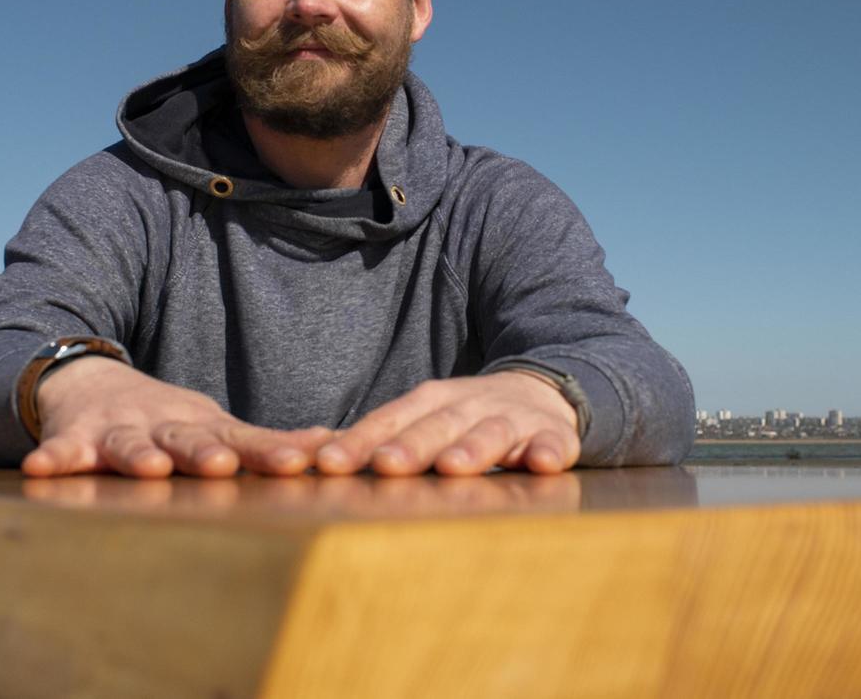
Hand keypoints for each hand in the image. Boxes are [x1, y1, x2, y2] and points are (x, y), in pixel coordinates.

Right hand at [21, 357, 332, 478]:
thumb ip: (267, 443)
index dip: (270, 452)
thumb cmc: (164, 417)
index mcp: (203, 428)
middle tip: (223, 464)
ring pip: (129, 445)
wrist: (87, 380)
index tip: (300, 463)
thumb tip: (334, 445)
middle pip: (188, 439)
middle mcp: (164, 426)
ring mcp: (118, 430)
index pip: (244, 442)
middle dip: (204, 452)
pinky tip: (41, 470)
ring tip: (148, 467)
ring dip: (138, 455)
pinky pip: (62, 451)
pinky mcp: (74, 438)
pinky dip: (54, 458)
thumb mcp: (216, 425)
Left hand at [315, 372, 579, 476]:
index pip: (387, 422)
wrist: (543, 395)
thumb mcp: (422, 421)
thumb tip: (308, 462)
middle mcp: (465, 406)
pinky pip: (552, 443)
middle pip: (434, 426)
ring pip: (489, 432)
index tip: (329, 464)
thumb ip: (377, 441)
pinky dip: (547, 450)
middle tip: (386, 466)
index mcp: (427, 403)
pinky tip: (541, 463)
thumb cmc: (465, 420)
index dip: (359, 442)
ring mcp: (510, 418)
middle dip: (410, 446)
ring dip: (473, 448)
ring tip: (455, 466)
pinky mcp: (551, 434)